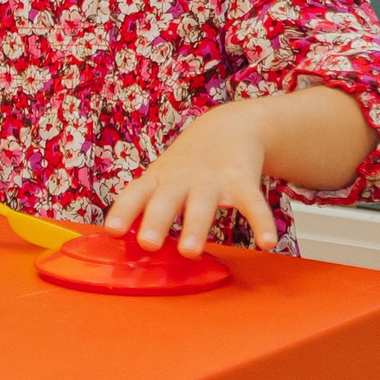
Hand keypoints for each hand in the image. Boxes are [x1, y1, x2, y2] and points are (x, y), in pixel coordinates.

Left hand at [104, 103, 281, 255]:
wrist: (228, 127)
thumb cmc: (186, 166)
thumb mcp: (161, 179)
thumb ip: (145, 208)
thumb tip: (122, 245)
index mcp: (158, 181)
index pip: (135, 194)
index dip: (123, 211)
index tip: (112, 231)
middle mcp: (182, 182)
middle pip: (165, 201)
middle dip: (156, 222)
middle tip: (147, 244)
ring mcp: (212, 182)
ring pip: (202, 206)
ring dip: (195, 228)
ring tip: (189, 252)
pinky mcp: (242, 183)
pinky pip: (252, 205)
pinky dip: (261, 222)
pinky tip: (267, 242)